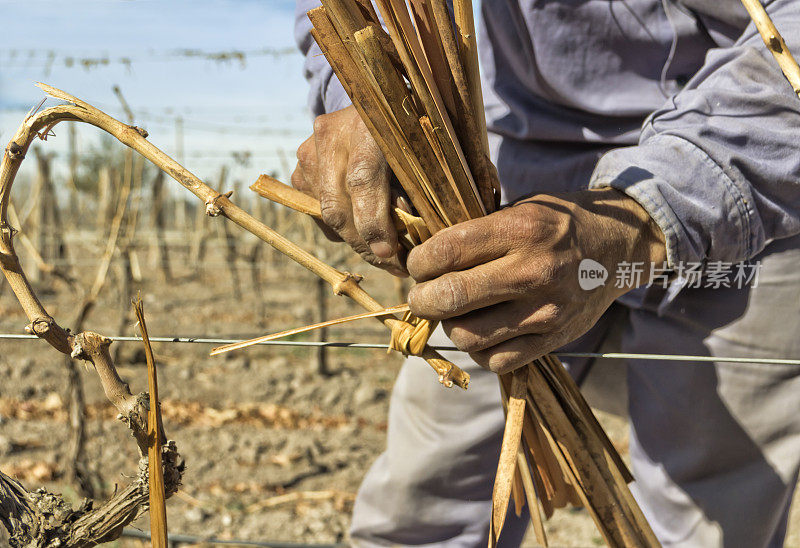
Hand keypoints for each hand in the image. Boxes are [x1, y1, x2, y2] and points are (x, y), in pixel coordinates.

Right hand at [292, 105, 405, 275]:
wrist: (377, 96)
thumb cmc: (410, 129)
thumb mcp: (423, 149)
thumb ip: (416, 188)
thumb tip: (412, 236)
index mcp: (369, 124)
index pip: (362, 181)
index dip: (374, 224)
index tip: (391, 254)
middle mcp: (332, 136)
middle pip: (338, 207)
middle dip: (365, 245)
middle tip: (394, 266)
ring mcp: (310, 151)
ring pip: (327, 214)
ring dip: (355, 239)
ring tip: (383, 248)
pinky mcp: (300, 165)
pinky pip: (317, 209)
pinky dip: (342, 224)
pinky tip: (363, 224)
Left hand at [406, 189, 666, 373]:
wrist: (618, 249)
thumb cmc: (557, 224)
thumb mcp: (521, 208)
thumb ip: (477, 231)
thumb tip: (422, 256)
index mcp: (521, 230)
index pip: (447, 252)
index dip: (418, 262)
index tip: (416, 265)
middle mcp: (533, 272)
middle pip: (450, 298)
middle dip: (421, 300)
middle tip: (421, 296)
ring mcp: (545, 311)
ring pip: (467, 336)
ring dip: (449, 327)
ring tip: (454, 313)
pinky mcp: (553, 340)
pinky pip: (495, 360)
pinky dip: (478, 350)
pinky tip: (481, 332)